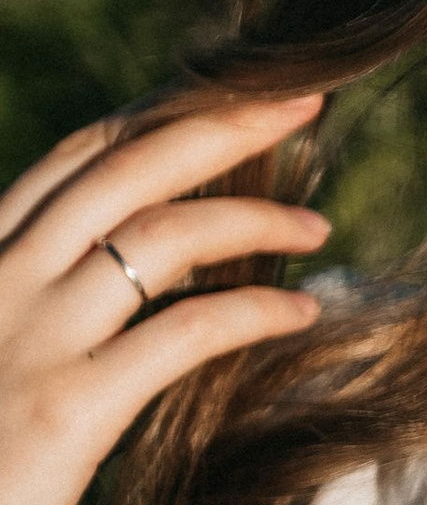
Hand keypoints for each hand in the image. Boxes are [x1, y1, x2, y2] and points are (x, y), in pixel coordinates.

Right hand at [0, 91, 332, 504]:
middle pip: (124, 170)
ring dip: (253, 216)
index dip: (159, 114)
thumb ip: (43, 303)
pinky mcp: (64, 414)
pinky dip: (253, 310)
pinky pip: (180, 335)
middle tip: (304, 100)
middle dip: (222, 124)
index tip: (233, 90)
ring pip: (158, 237)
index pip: (75, 159)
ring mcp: (28, 342)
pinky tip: (302, 311)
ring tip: (320, 223)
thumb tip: (135, 269)